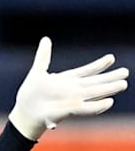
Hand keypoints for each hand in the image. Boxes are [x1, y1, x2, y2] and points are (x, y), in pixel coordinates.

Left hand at [8, 37, 128, 140]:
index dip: (98, 65)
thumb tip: (46, 39)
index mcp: (67, 80)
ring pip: (95, 93)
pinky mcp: (69, 111)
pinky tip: (109, 102)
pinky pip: (87, 108)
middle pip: (95, 82)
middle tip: (125, 72)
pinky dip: (98, 106)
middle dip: (110, 78)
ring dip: (108, 89)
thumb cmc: (31, 93)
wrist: (25, 111)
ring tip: (123, 84)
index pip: (86, 71)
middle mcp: (73, 90)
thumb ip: (43, 56)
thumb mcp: (37, 71)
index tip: (111, 58)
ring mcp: (72, 100)